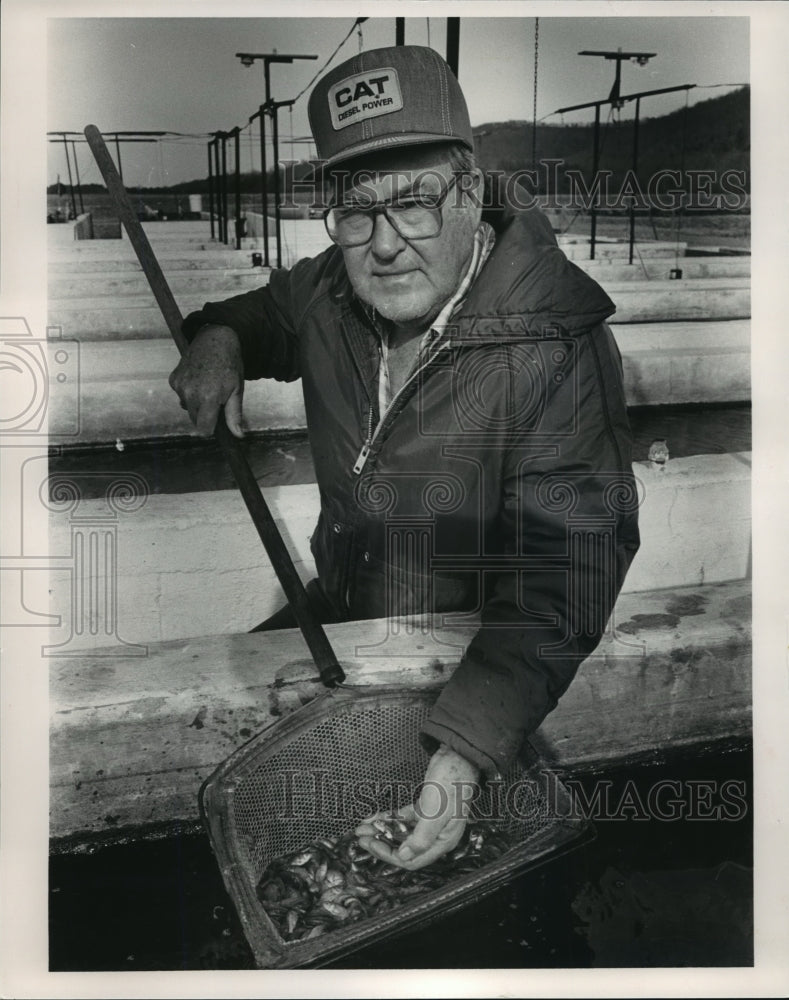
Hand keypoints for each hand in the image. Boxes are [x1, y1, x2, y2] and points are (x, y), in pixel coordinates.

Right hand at [168, 324, 244, 436]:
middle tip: (217, 398)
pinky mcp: (173, 379)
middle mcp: (190, 393)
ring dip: (196, 403)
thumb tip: (237, 435)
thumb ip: (234, 415)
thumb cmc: (229, 364)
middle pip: (195, 420)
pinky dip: (189, 392)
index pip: (203, 429)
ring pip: (187, 407)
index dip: (212, 427)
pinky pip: (181, 395)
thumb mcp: (236, 390)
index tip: (218, 420)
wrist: (216, 338)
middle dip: (205, 415)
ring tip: (208, 386)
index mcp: (208, 398)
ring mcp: (180, 385)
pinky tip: (198, 379)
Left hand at [355, 745, 480, 870]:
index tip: (372, 845)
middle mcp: (436, 834)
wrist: (458, 755)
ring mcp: (430, 821)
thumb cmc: (453, 781)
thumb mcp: (436, 811)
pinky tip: (375, 817)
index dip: (389, 855)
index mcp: (443, 840)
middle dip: (381, 843)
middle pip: (404, 847)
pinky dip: (389, 818)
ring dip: (382, 830)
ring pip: (401, 832)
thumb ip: (421, 837)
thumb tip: (405, 856)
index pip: (412, 859)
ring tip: (364, 827)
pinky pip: (403, 818)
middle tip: (362, 838)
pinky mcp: (424, 808)